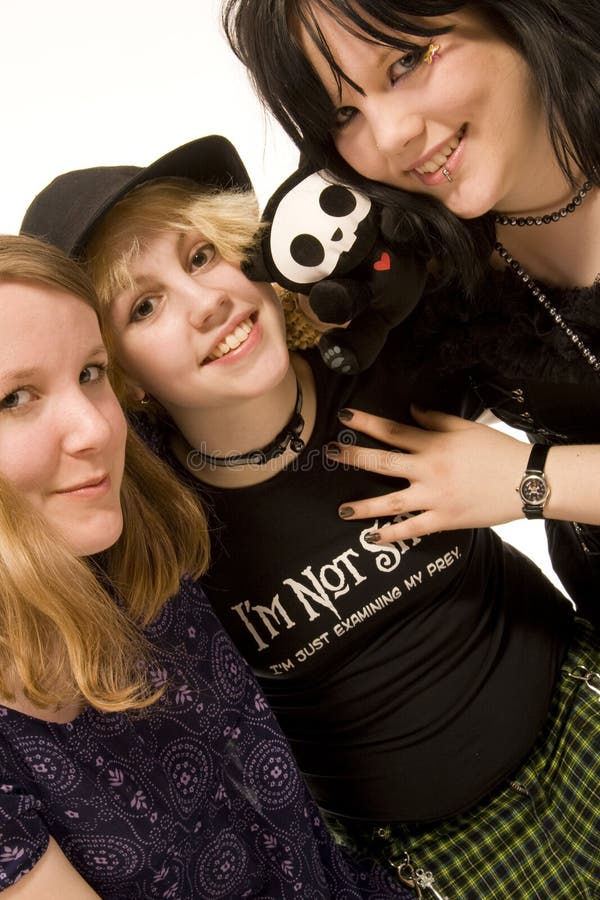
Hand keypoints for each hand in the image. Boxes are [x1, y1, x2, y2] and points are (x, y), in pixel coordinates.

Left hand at [326, 406, 530, 542]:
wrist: (526, 480)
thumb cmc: (497, 450)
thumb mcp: (466, 427)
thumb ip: (436, 418)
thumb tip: (411, 409)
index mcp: (434, 444)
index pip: (393, 430)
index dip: (367, 423)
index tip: (344, 416)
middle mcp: (429, 470)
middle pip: (383, 462)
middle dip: (353, 457)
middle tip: (330, 453)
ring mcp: (435, 497)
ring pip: (391, 503)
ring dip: (364, 506)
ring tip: (342, 510)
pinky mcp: (444, 519)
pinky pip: (412, 529)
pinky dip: (391, 535)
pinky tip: (372, 537)